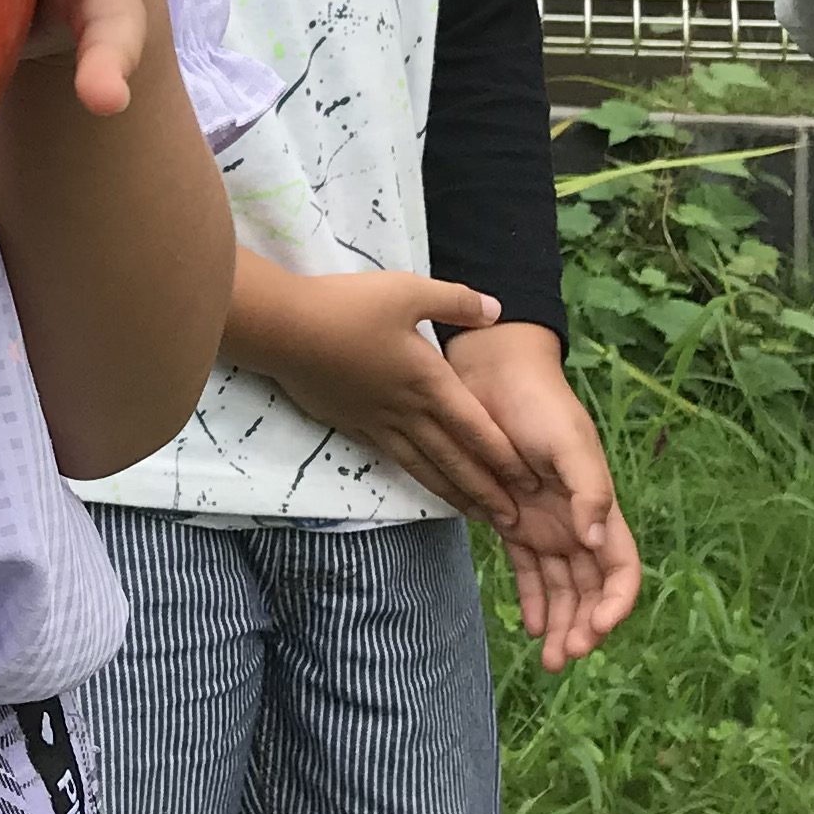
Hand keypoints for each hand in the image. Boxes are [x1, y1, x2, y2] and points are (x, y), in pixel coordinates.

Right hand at [231, 262, 533, 523]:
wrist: (285, 329)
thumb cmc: (347, 308)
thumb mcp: (407, 291)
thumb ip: (455, 301)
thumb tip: (496, 310)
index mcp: (426, 380)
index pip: (474, 426)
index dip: (503, 456)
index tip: (528, 482)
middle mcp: (406, 409)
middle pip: (454, 458)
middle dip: (485, 490)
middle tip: (511, 521)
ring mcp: (378, 421)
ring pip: (424, 466)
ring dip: (453, 493)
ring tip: (474, 515)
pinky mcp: (352, 423)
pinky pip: (392, 457)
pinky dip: (415, 476)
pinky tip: (422, 482)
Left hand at [442, 321, 642, 669]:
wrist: (491, 376)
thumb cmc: (537, 404)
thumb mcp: (568, 442)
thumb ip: (588, 490)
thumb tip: (596, 540)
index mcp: (599, 508)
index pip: (621, 568)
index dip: (616, 601)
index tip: (600, 627)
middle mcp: (576, 523)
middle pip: (590, 590)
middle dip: (584, 626)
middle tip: (564, 656)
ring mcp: (545, 525)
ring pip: (561, 589)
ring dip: (560, 624)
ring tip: (549, 660)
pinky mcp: (511, 521)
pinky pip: (528, 572)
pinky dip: (533, 601)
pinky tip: (531, 627)